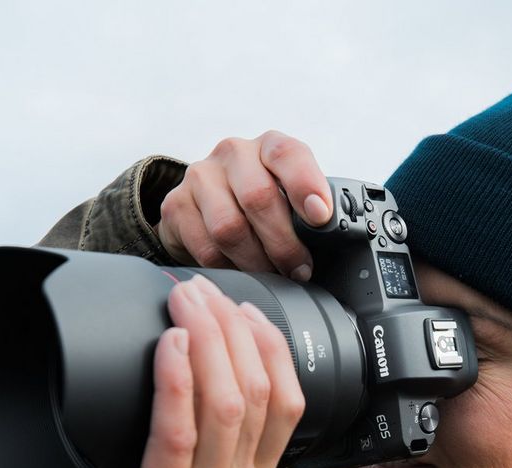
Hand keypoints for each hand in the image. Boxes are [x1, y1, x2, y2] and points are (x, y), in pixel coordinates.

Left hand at [82, 275, 304, 467]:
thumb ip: (205, 458)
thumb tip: (177, 394)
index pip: (290, 405)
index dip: (275, 350)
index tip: (250, 312)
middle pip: (260, 392)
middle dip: (235, 330)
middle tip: (206, 291)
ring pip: (227, 405)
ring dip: (208, 342)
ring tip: (186, 300)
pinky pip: (178, 436)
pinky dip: (177, 383)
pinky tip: (169, 345)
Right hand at [157, 130, 332, 280]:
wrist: (204, 208)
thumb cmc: (258, 208)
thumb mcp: (287, 198)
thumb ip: (308, 210)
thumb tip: (335, 240)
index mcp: (268, 146)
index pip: (288, 154)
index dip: (306, 185)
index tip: (321, 217)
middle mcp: (233, 153)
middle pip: (258, 197)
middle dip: (284, 243)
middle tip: (299, 269)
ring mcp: (200, 176)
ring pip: (230, 227)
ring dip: (256, 261)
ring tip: (272, 277)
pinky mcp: (176, 205)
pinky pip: (206, 248)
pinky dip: (229, 268)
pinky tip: (241, 273)